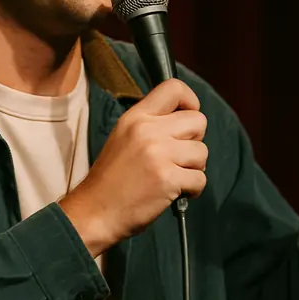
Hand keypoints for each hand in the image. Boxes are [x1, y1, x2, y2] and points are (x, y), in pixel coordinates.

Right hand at [58, 79, 207, 256]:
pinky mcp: (168, 178)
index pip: (173, 87)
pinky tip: (175, 192)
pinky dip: (193, 189)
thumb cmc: (111, 179)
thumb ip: (151, 124)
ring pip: (203, 152)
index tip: (185, 121)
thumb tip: (185, 121)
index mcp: (136, 117)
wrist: (95, 212)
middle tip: (178, 156)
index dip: (190, 102)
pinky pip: (201, 179)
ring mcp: (159, 154)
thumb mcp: (123, 137)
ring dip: (194, 168)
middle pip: (198, 121)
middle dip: (195, 141)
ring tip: (174, 176)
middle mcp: (148, 130)